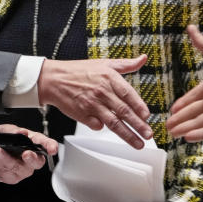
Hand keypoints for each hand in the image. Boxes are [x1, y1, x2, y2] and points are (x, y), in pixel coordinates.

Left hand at [0, 124, 57, 184]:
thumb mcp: (4, 130)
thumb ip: (13, 131)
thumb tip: (22, 133)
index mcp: (32, 142)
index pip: (45, 143)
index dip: (51, 146)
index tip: (52, 149)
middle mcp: (30, 157)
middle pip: (37, 162)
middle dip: (31, 158)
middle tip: (25, 153)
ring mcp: (21, 169)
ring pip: (19, 169)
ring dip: (6, 160)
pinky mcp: (11, 178)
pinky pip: (6, 175)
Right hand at [37, 55, 151, 148]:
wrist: (54, 79)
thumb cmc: (79, 71)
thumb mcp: (104, 63)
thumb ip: (126, 64)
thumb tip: (143, 58)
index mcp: (109, 77)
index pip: (128, 94)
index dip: (139, 106)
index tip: (147, 116)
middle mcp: (101, 91)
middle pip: (124, 111)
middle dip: (138, 125)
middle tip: (148, 134)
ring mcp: (92, 104)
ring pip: (113, 123)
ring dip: (127, 135)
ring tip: (138, 143)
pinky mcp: (82, 114)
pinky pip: (97, 126)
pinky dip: (103, 128)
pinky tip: (107, 130)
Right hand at [166, 25, 202, 140]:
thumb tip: (191, 28)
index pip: (191, 98)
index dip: (182, 105)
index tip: (172, 110)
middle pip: (191, 113)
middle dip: (179, 120)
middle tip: (166, 126)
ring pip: (197, 123)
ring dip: (184, 128)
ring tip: (171, 133)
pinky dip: (198, 135)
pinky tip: (187, 138)